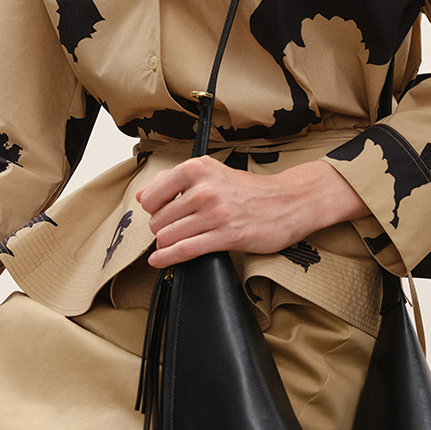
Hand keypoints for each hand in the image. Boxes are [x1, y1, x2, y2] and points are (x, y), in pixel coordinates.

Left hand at [138, 156, 369, 267]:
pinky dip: (167, 258)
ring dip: (166, 244)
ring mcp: (215, 213)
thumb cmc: (248, 190)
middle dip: (161, 229)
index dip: (152, 209)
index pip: (152, 195)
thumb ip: (175, 181)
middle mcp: (204, 188)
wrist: (288, 201)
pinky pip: (185, 250)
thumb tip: (142, 195)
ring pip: (169, 235)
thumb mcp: (212, 173)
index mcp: (198, 168)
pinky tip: (159, 261)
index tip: (159, 213)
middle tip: (174, 229)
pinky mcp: (226, 236)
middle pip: (158, 219)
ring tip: (173, 243)